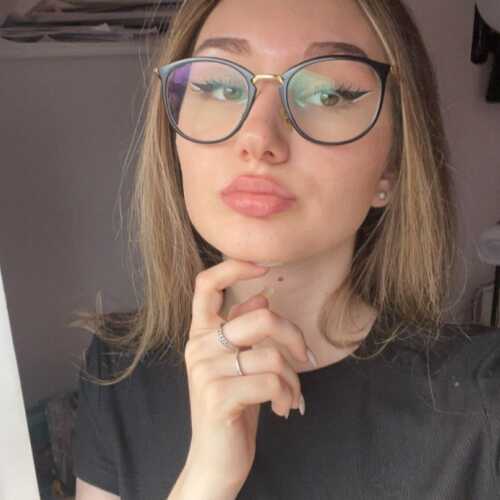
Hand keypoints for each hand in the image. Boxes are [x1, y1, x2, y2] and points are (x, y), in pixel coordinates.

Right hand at [183, 258, 310, 488]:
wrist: (215, 459)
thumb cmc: (233, 406)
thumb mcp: (238, 363)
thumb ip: (243, 328)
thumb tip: (263, 296)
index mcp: (202, 333)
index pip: (206, 284)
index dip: (234, 268)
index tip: (263, 267)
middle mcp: (198, 347)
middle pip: (261, 317)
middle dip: (294, 337)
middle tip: (306, 357)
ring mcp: (205, 371)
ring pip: (272, 355)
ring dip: (294, 379)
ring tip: (291, 395)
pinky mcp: (217, 397)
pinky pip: (272, 382)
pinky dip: (288, 395)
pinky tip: (283, 408)